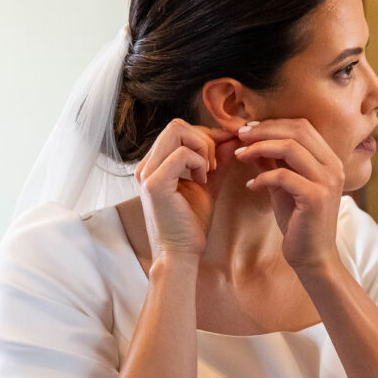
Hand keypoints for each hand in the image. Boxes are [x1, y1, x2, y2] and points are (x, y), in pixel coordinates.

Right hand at [135, 119, 236, 258]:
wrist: (180, 253)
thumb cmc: (191, 223)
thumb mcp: (208, 185)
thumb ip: (217, 162)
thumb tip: (231, 139)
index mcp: (155, 164)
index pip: (179, 130)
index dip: (207, 136)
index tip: (225, 151)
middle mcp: (146, 165)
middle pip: (177, 124)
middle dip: (205, 138)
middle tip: (215, 164)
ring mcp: (147, 173)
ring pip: (177, 130)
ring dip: (203, 147)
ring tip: (209, 171)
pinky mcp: (154, 184)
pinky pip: (182, 154)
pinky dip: (199, 162)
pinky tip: (203, 180)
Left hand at [234, 119, 344, 271]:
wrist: (313, 257)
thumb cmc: (298, 222)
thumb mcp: (283, 186)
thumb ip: (273, 162)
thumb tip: (252, 140)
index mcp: (330, 160)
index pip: (303, 126)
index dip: (273, 123)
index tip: (248, 129)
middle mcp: (333, 167)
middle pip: (298, 131)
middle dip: (264, 130)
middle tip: (240, 136)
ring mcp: (327, 181)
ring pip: (291, 148)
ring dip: (260, 148)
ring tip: (240, 155)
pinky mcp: (315, 198)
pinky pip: (284, 176)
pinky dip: (263, 176)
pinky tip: (251, 185)